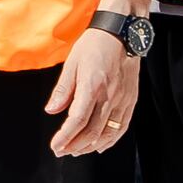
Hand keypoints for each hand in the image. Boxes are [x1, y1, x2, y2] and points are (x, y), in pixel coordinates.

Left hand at [46, 27, 141, 156]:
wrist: (122, 32)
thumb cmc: (94, 45)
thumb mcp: (72, 63)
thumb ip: (63, 90)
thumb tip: (51, 110)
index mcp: (92, 86)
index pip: (77, 120)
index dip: (65, 137)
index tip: (55, 146)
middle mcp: (110, 96)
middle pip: (92, 132)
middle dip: (75, 145)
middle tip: (61, 151)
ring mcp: (123, 100)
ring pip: (108, 133)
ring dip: (91, 146)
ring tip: (76, 151)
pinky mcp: (131, 100)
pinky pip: (122, 127)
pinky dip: (110, 140)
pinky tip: (100, 146)